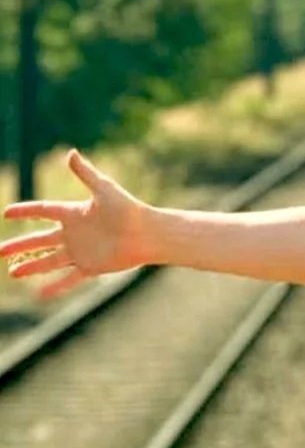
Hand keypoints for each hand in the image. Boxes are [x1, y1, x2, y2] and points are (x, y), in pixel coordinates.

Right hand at [0, 149, 149, 298]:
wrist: (147, 233)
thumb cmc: (127, 208)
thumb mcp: (103, 189)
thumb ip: (85, 173)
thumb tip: (70, 152)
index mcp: (75, 213)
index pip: (44, 211)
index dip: (25, 211)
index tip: (6, 213)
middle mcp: (75, 233)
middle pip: (41, 239)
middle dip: (20, 245)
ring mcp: (81, 251)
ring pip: (50, 261)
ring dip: (32, 266)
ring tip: (13, 272)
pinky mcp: (90, 266)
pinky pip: (68, 279)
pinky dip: (54, 288)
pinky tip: (38, 295)